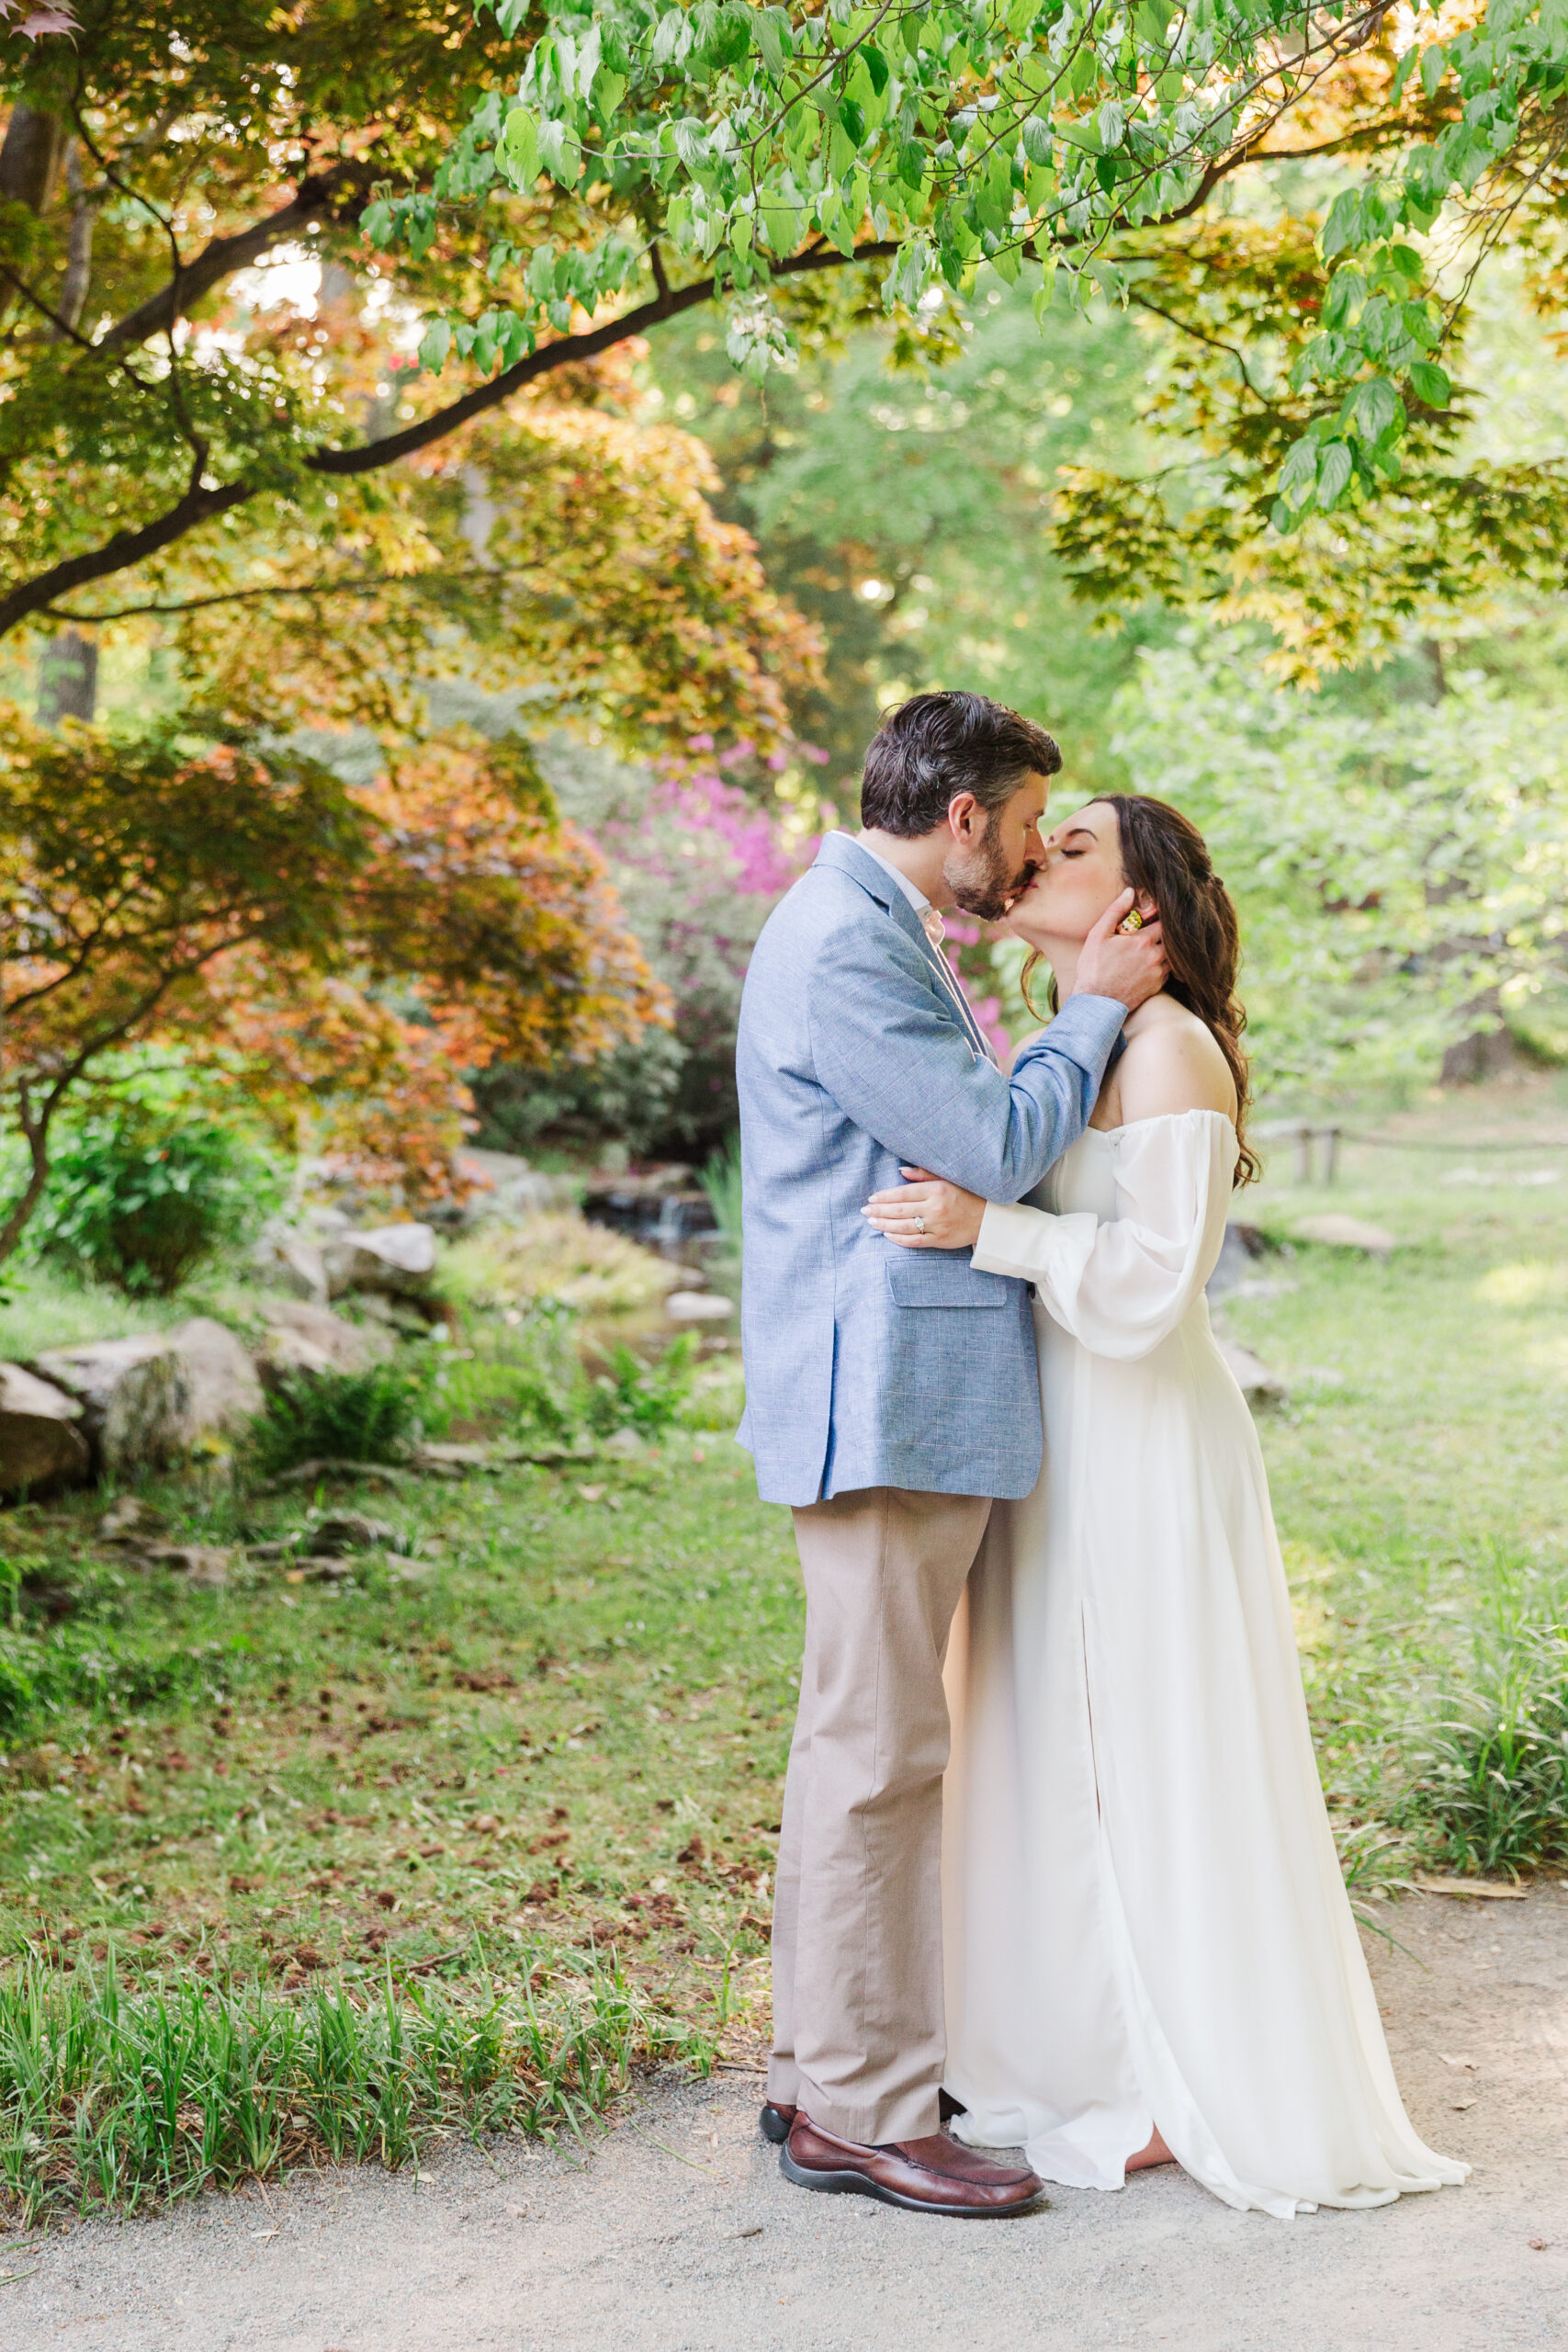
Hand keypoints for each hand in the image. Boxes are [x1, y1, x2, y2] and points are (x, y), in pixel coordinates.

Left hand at [862, 1167, 986, 1250]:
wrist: (989, 1218)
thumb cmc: (967, 1195)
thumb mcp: (948, 1179)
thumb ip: (923, 1174)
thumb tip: (900, 1171)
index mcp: (937, 1190)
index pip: (903, 1193)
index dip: (885, 1197)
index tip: (872, 1198)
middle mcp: (935, 1208)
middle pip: (899, 1211)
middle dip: (879, 1211)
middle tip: (865, 1210)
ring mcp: (937, 1226)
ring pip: (904, 1227)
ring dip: (884, 1224)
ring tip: (871, 1221)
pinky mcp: (940, 1241)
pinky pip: (915, 1241)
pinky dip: (899, 1239)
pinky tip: (887, 1234)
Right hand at [1073, 888, 1166, 1011]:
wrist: (1096, 1002)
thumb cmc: (1094, 967)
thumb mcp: (1099, 934)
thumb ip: (1116, 910)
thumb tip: (1130, 892)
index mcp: (1143, 941)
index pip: (1164, 921)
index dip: (1160, 917)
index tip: (1153, 917)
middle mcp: (1155, 956)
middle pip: (1171, 939)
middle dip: (1164, 933)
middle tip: (1152, 932)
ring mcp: (1158, 973)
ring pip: (1172, 955)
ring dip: (1164, 950)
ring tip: (1150, 948)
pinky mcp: (1157, 986)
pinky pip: (1168, 971)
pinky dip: (1162, 965)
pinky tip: (1148, 964)